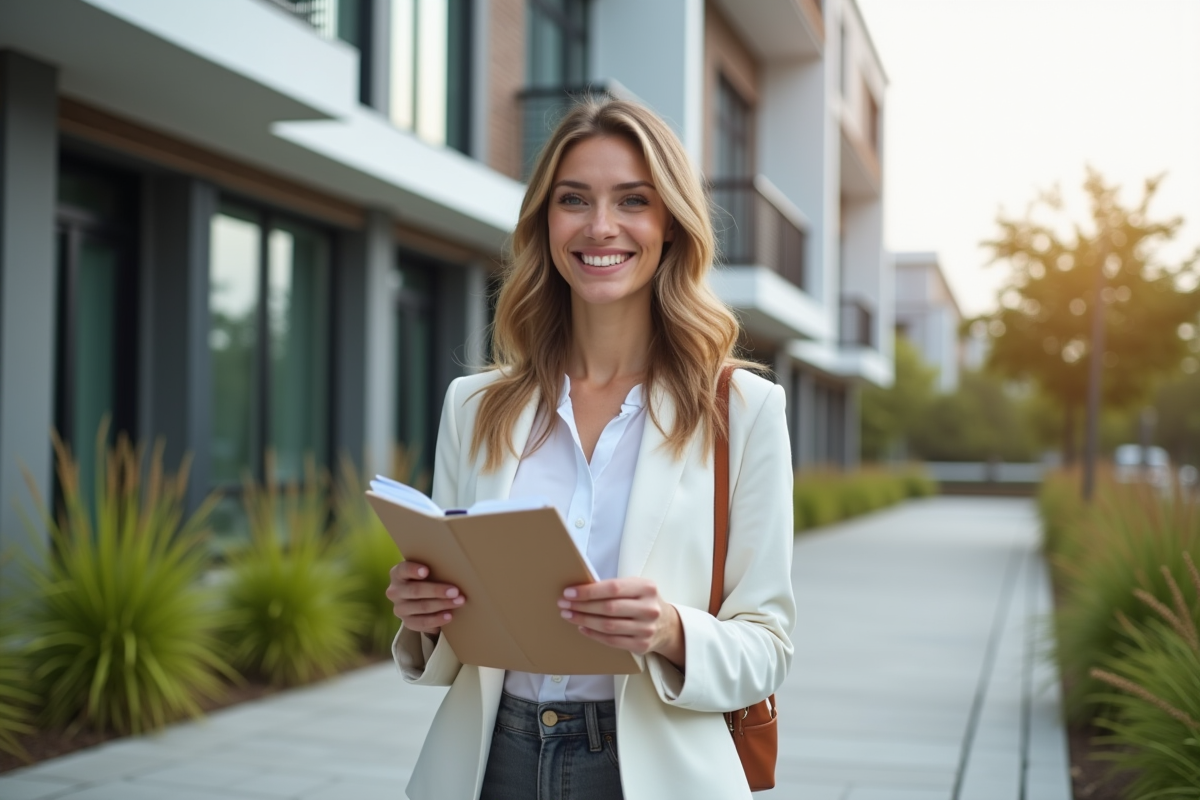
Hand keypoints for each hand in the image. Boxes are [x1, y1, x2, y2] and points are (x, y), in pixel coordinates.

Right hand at [385, 562, 465, 634]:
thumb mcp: (424, 571)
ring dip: (442, 605)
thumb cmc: (425, 579)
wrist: (417, 598)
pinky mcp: (406, 622)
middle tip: (455, 591)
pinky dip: (436, 620)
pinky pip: (422, 623)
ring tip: (458, 602)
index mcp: (397, 574)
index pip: (403, 570)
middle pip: (415, 591)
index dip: (414, 570)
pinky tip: (449, 616)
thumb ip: (433, 568)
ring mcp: (399, 608)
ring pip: (421, 607)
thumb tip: (456, 569)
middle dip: (437, 591)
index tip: (426, 571)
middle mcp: (395, 591)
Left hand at [557, 578, 685, 665]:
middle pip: (608, 608)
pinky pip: (611, 640)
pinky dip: (593, 634)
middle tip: (563, 604)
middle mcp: (649, 608)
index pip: (613, 588)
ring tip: (569, 615)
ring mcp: (646, 629)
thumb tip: (580, 589)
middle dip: (582, 606)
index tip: (569, 592)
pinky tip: (582, 628)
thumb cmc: (643, 601)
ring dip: (584, 620)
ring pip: (608, 626)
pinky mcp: (641, 645)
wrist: (667, 625)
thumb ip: (614, 587)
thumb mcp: (636, 587)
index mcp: (646, 588)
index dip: (588, 591)